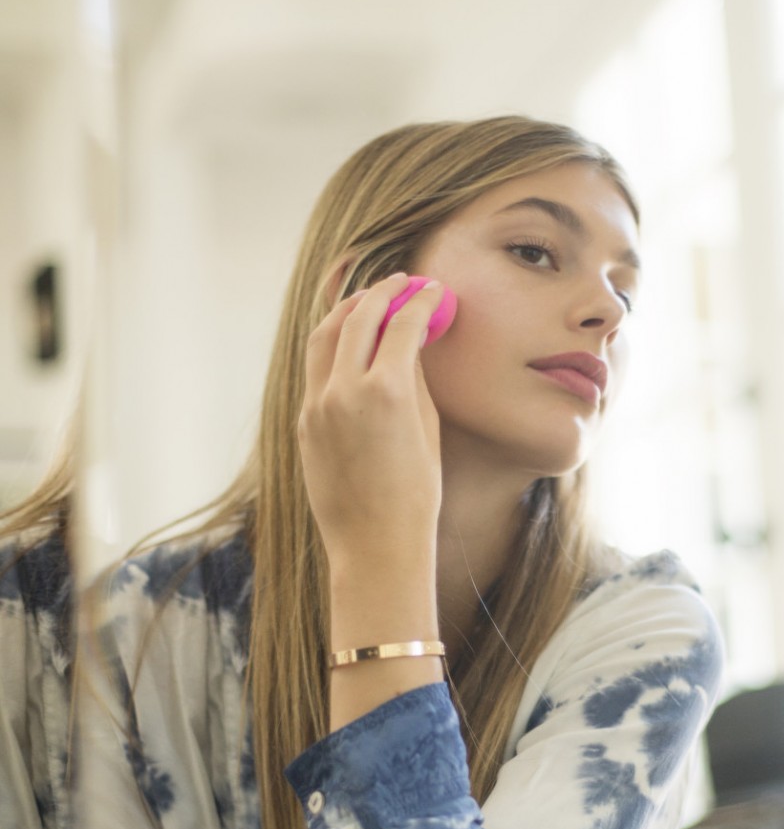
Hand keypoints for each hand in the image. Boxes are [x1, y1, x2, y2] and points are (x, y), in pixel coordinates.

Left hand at [298, 273, 443, 572]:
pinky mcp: (304, 422)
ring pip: (324, 335)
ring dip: (348, 310)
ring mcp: (317, 406)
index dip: (421, 300)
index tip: (434, 290)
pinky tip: (351, 342)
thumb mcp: (426, 428)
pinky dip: (334, 345)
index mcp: (385, 391)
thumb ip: (413, 377)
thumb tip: (410, 340)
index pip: (402, 323)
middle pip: (357, 316)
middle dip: (382, 293)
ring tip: (370, 300)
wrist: (376, 545)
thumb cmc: (416, 495)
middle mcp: (343, 391)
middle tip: (402, 283)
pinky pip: (317, 368)